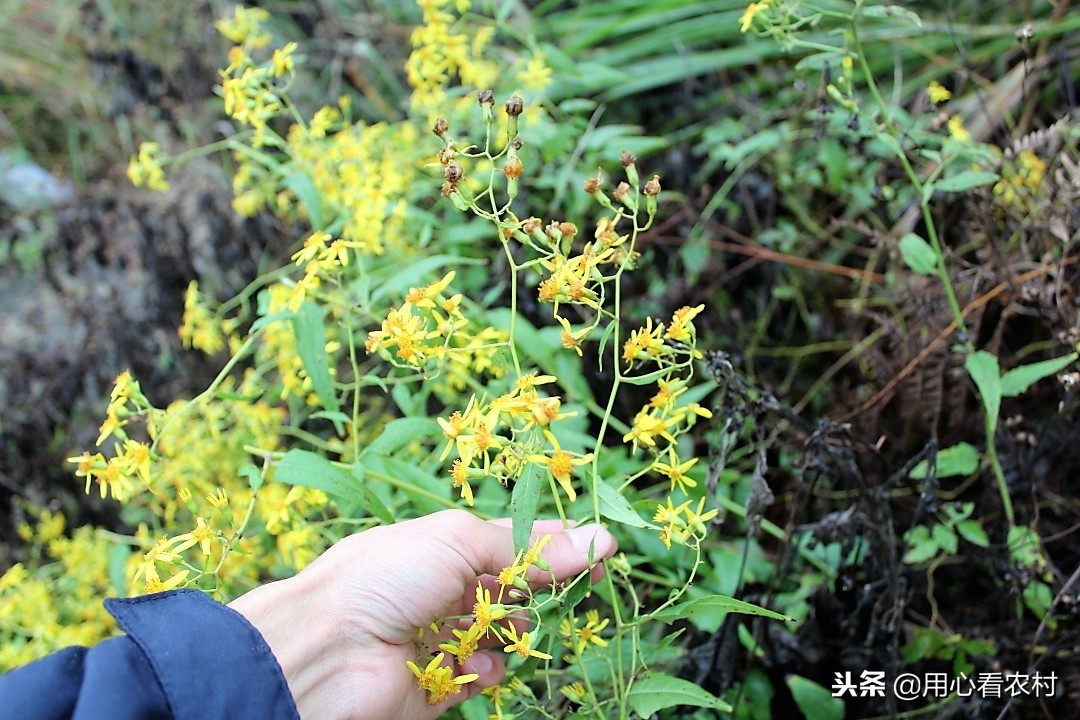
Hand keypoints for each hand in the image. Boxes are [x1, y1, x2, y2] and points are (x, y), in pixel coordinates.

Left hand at [229, 509, 616, 719]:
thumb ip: (529, 549)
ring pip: (505, 633)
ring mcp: (443, 635)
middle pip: (516, 588)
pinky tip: (480, 662)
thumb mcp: (460, 542)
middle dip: (543, 589)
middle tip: (576, 590)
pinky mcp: (440, 681)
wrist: (326, 649)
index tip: (602, 549)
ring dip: (516, 630)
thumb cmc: (386, 576)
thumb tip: (599, 539)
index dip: (557, 544)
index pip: (515, 540)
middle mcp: (447, 586)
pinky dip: (489, 668)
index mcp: (447, 544)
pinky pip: (483, 674)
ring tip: (509, 628)